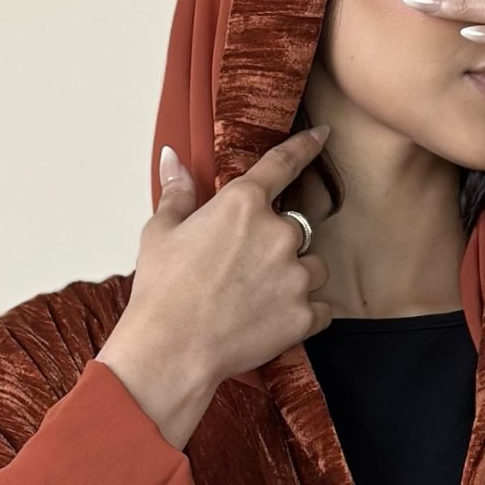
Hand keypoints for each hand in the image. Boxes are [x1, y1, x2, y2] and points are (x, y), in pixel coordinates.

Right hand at [98, 126, 333, 446]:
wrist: (173, 350)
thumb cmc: (162, 291)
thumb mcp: (161, 232)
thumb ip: (178, 193)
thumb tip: (174, 160)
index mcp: (243, 204)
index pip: (283, 163)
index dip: (306, 146)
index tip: (323, 135)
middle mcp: (278, 233)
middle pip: (297, 229)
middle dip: (278, 245)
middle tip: (244, 271)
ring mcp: (296, 275)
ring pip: (314, 268)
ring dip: (296, 277)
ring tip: (258, 298)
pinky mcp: (304, 314)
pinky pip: (322, 308)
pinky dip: (306, 313)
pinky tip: (275, 320)